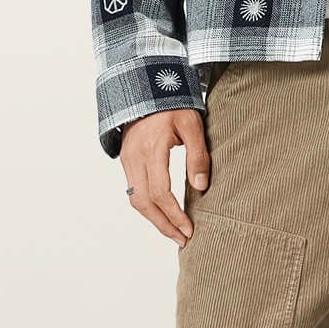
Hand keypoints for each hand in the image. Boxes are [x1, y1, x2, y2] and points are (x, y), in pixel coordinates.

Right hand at [120, 109, 210, 245]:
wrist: (146, 88)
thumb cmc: (174, 105)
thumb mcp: (192, 124)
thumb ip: (198, 155)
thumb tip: (201, 187)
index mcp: (152, 148)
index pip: (161, 192)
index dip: (174, 215)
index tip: (189, 229)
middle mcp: (134, 157)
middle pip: (144, 202)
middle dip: (164, 225)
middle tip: (182, 239)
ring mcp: (127, 159)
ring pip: (136, 200)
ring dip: (154, 220)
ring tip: (174, 233)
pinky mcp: (127, 161)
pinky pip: (134, 191)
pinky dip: (147, 207)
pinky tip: (163, 215)